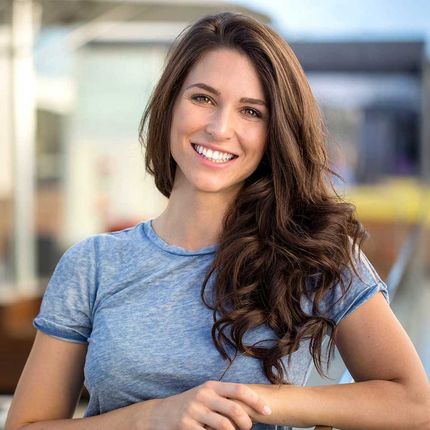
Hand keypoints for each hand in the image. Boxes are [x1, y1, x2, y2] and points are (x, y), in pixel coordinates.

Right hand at [143, 380, 271, 429]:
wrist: (160, 414)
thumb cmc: (190, 405)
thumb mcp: (206, 395)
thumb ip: (224, 398)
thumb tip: (251, 407)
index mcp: (211, 386)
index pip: (239, 389)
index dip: (256, 400)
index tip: (268, 411)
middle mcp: (204, 395)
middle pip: (234, 409)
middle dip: (246, 422)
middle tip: (248, 428)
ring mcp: (194, 410)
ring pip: (224, 426)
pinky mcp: (186, 425)